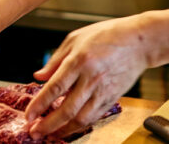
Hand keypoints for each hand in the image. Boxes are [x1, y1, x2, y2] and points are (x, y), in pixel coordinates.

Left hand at [25, 15, 149, 139]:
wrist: (139, 42)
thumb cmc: (107, 35)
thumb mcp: (76, 39)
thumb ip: (55, 60)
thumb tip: (38, 76)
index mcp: (79, 60)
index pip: (55, 87)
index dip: (39, 104)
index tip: (28, 115)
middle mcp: (91, 78)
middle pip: (67, 109)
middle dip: (48, 124)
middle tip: (34, 132)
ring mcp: (103, 90)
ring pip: (81, 119)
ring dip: (63, 130)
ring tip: (49, 135)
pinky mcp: (112, 98)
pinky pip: (94, 118)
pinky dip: (79, 126)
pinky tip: (69, 128)